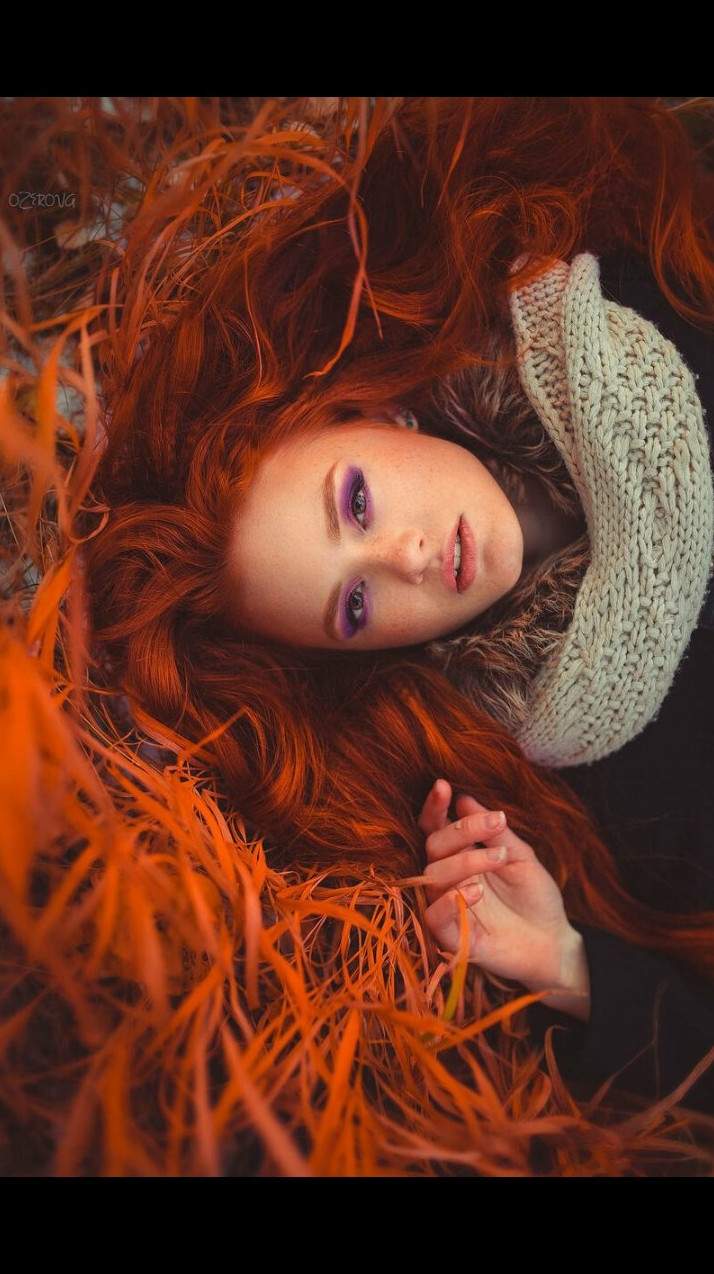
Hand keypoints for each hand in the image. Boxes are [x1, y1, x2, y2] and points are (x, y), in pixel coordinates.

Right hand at [417, 779, 586, 1009]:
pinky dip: (451, 901)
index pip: (435, 828)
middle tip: (497, 824)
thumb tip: (464, 799)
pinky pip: (434, 917)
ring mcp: (447, 907)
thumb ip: (495, 832)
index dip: (435, 807)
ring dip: (464, 861)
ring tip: (499, 858)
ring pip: (432, 877)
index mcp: (459, 855)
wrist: (553, 941)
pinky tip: (477, 891)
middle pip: (433, 846)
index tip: (443, 786)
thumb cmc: (535, 896)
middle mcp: (447, 879)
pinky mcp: (451, 937)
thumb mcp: (521, 857)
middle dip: (461, 831)